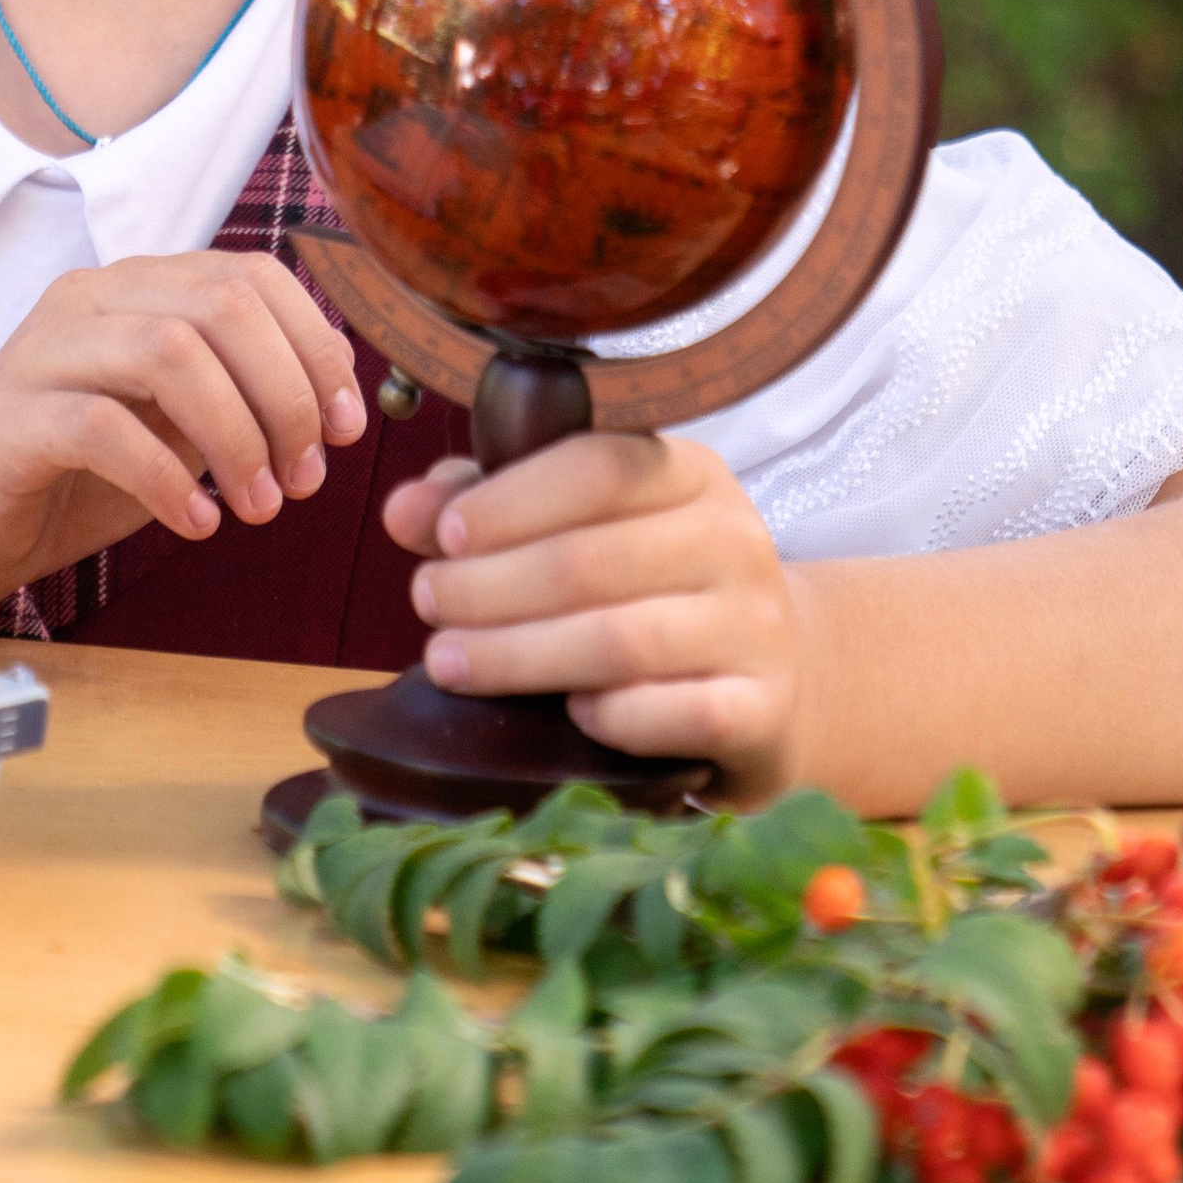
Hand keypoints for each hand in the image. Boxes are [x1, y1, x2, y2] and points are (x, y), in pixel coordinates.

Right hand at [0, 250, 366, 630]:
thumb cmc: (71, 479)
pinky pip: (105, 427)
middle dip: (286, 394)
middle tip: (305, 476)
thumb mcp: (175, 427)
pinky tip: (197, 522)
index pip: (252, 275)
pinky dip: (169, 477)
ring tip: (259, 505)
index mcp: (136, 288)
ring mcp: (44, 352)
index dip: (316, 346)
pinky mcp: (11, 420)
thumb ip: (240, 395)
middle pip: (222, 305)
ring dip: (238, 435)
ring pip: (171, 351)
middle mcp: (90, 299)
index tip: (345, 427)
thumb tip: (337, 394)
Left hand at [381, 432, 803, 788]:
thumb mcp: (586, 526)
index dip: (511, 500)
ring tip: (450, 661)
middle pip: (593, 559)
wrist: (777, 676)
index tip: (441, 536)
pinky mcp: (763, 708)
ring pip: (622, 640)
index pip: (598, 466)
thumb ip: (494, 508)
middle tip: (427, 602)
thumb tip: (405, 512)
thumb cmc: (651, 588)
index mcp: (691, 473)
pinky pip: (678, 714)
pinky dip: (612, 716)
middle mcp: (734, 539)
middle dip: (490, 585)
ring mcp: (756, 626)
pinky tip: (567, 716)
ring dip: (519, 655)